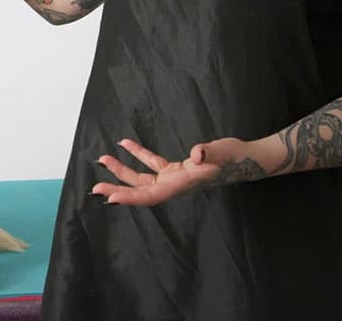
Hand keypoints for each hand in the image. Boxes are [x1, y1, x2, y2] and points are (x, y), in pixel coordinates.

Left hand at [91, 137, 267, 206]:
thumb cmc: (234, 156)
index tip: (110, 198)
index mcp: (182, 184)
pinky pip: (153, 164)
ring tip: (104, 159)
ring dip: (123, 170)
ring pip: (143, 178)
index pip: (151, 195)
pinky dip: (139, 155)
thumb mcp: (222, 152)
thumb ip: (209, 152)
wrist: (246, 158)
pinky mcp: (177, 168)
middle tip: (95, 187)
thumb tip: (197, 153)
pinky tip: (125, 143)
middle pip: (141, 191)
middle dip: (118, 188)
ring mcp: (175, 177)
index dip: (130, 198)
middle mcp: (175, 184)